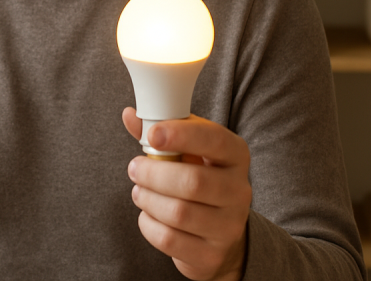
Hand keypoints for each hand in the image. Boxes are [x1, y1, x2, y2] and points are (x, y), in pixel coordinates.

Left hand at [122, 108, 250, 280]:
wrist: (219, 232)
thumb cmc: (199, 178)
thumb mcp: (187, 151)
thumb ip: (161, 133)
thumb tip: (130, 115)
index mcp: (236, 155)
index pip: (214, 140)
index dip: (181, 135)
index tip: (153, 135)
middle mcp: (239, 190)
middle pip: (193, 181)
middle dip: (154, 174)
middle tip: (134, 168)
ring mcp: (229, 225)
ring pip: (179, 212)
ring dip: (148, 199)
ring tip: (139, 191)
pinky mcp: (212, 254)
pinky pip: (170, 239)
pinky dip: (149, 225)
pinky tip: (148, 215)